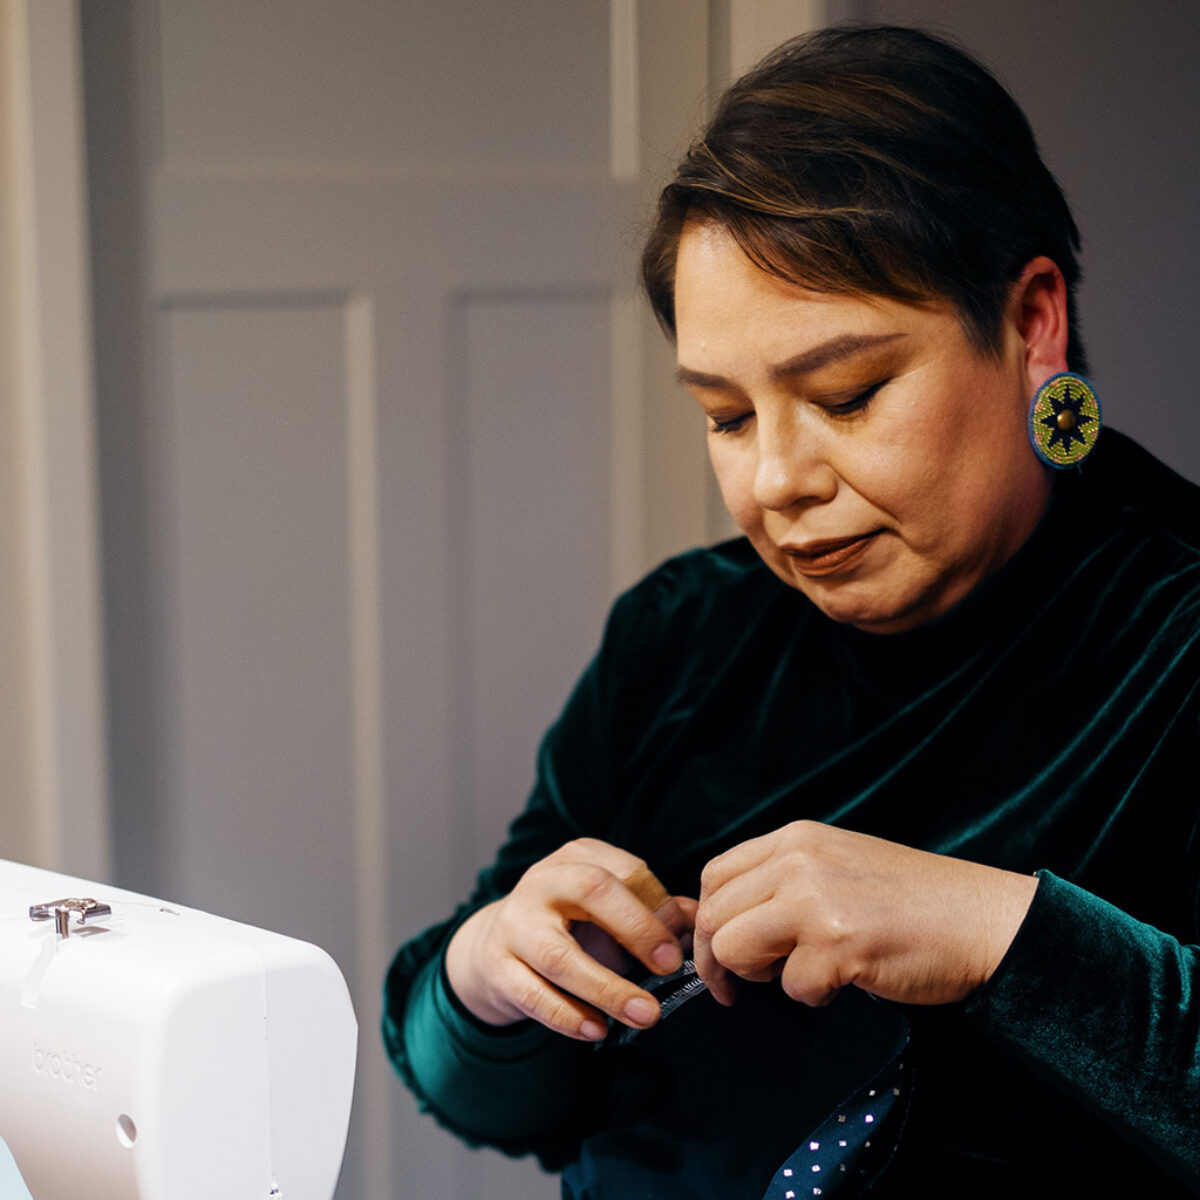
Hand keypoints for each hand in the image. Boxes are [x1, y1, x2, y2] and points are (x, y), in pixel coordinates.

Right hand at [445, 838, 694, 1041]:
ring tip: (646, 1015)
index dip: (657, 908)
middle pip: (592, 890)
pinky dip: (568, 1016)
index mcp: (578, 858)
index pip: (626, 871)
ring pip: (559, 955)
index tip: (682, 947)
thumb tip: (700, 924)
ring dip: (607, 988)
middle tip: (670, 966)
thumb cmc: (569, 927)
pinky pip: (533, 994)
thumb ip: (655, 913)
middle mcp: (543, 880)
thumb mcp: (609, 911)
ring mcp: (514, 922)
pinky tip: (598, 1030)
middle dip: (637, 929)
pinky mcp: (497, 966)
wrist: (496, 948)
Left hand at [694, 820, 1036, 1007]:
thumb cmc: (912, 900)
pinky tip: (844, 982)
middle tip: (745, 985)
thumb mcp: (836, 863)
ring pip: (733, 949)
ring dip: (760, 976)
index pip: (714, 876)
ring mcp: (816, 902)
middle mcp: (798, 862)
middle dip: (719, 961)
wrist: (980, 918)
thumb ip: (783, 879)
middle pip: (713, 916)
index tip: (717, 951)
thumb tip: (728, 920)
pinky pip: (791, 988)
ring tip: (802, 973)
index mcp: (795, 838)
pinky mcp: (839, 946)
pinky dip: (813, 997)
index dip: (706, 921)